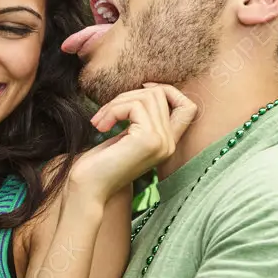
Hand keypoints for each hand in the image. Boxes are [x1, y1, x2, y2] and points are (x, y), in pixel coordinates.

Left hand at [70, 84, 196, 202]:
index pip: (188, 108)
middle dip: (126, 96)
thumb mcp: (125, 136)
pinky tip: (100, 126)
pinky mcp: (149, 140)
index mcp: (166, 143)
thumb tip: (147, 89)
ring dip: (116, 103)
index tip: (142, 90)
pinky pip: (135, 106)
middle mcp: (169, 144)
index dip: (168, 91)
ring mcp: (162, 142)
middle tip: (104, 114)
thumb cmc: (99, 163)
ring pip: (147, 97)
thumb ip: (140, 118)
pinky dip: (113, 110)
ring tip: (100, 121)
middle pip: (159, 95)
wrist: (88, 188)